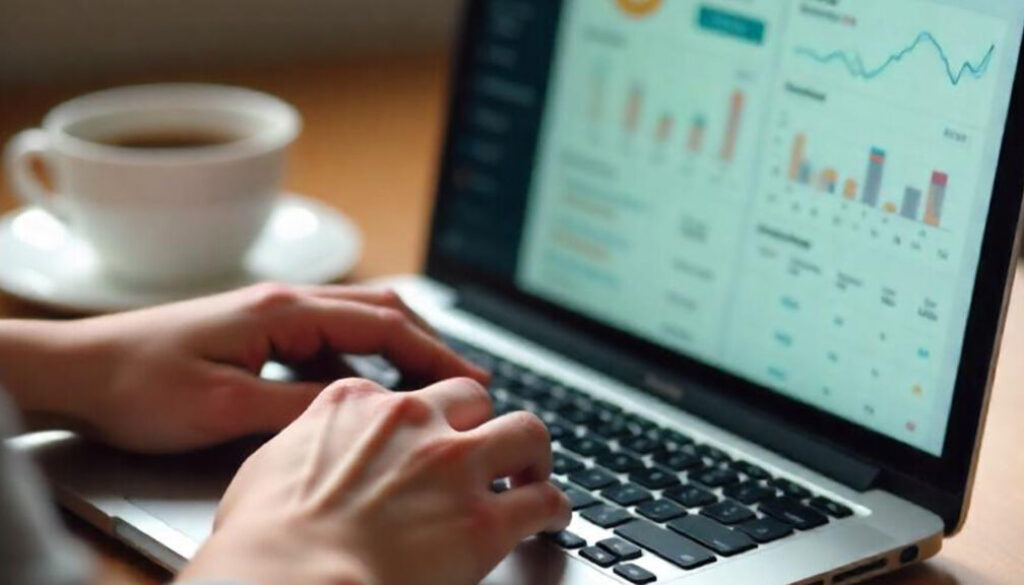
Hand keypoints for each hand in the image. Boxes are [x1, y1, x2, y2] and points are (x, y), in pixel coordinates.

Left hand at [0, 283, 485, 451]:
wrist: (80, 371)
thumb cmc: (139, 383)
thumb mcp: (225, 408)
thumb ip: (299, 406)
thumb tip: (361, 409)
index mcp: (283, 310)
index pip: (382, 324)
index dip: (434, 352)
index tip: (470, 379)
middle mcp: (283, 302)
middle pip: (380, 311)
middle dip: (429, 344)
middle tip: (465, 381)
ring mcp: (271, 314)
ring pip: (357, 322)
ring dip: (398, 350)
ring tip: (429, 388)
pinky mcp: (258, 332)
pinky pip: (328, 338)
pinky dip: (362, 358)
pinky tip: (368, 388)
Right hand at [178, 377, 571, 584]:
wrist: (287, 581)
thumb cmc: (263, 540)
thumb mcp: (269, 466)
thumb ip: (307, 444)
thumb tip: (312, 453)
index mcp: (358, 405)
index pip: (409, 394)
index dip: (424, 419)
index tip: (430, 434)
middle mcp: (413, 422)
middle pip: (472, 399)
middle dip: (481, 423)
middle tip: (485, 449)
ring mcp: (453, 466)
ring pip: (525, 431)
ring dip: (532, 454)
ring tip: (534, 474)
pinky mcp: (483, 521)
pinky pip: (543, 501)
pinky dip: (554, 508)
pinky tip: (553, 519)